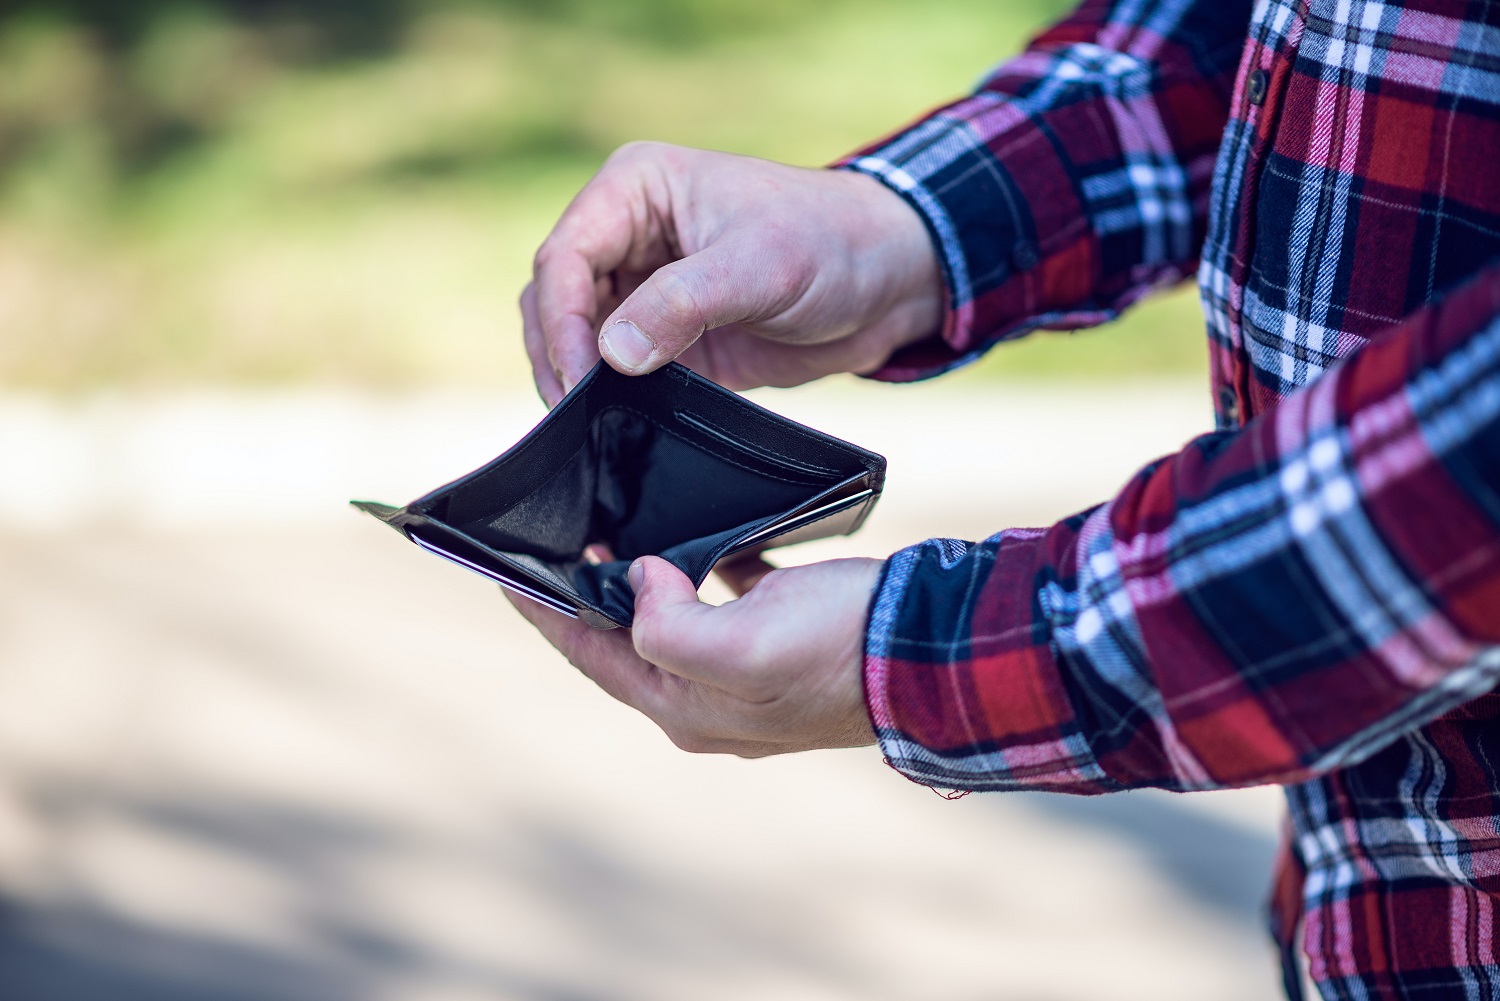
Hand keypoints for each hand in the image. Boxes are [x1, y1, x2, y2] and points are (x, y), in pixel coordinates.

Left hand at [506, 555, 882, 756]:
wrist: (931, 654)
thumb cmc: (840, 649)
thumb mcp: (743, 645)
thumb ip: (669, 625)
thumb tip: (638, 579)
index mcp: (685, 706)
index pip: (590, 654)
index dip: (543, 611)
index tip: (504, 568)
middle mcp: (706, 699)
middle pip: (622, 641)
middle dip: (584, 594)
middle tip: (553, 541)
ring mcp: (745, 673)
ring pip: (669, 619)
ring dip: (637, 579)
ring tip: (611, 530)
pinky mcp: (780, 640)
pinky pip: (721, 602)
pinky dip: (699, 570)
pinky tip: (694, 535)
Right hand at [521, 141, 941, 404]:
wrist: (889, 282)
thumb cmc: (832, 243)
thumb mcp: (760, 265)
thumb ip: (682, 304)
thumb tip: (611, 355)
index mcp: (636, 189)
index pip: (564, 256)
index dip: (561, 320)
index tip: (581, 376)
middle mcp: (627, 234)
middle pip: (554, 299)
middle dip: (558, 355)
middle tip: (575, 415)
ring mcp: (642, 288)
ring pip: (575, 337)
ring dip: (575, 379)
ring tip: (588, 428)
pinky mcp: (664, 338)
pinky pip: (615, 371)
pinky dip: (608, 399)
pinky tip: (614, 430)